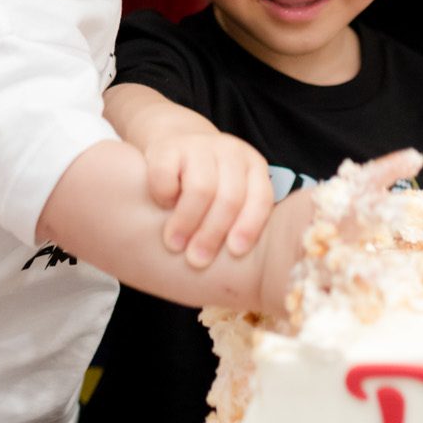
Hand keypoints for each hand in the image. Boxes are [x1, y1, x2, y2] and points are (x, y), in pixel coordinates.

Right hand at [146, 129, 274, 267]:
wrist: (176, 145)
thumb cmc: (209, 186)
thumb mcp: (232, 197)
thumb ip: (240, 221)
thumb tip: (248, 277)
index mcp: (254, 167)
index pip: (260, 198)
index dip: (249, 226)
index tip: (234, 252)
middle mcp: (231, 153)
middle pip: (229, 197)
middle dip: (212, 234)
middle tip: (196, 260)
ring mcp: (199, 147)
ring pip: (200, 188)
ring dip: (186, 222)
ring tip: (174, 245)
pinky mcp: (167, 147)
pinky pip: (166, 175)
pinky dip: (164, 196)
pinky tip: (162, 208)